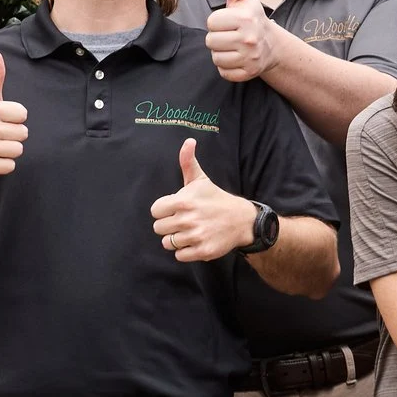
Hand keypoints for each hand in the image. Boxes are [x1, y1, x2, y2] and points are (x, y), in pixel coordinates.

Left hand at [151, 138, 257, 260]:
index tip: (175, 210)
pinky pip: (179, 255)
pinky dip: (185, 251)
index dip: (164, 211)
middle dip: (169, 226)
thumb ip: (187, 161)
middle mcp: (187, 219)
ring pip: (168, 243)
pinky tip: (195, 241)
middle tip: (183, 221)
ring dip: (177, 239)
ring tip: (189, 232)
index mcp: (182, 201)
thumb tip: (188, 141)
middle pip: (159, 229)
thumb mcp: (200, 180)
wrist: (241, 220)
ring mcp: (195, 236)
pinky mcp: (202, 250)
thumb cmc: (215, 198)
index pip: (155, 212)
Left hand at [204, 0, 285, 82]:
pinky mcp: (249, 73)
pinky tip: (236, 59)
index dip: (216, 22)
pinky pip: (223, 72)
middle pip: (210, 41)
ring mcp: (250, 58)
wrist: (272, 46)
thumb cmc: (252, 19)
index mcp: (245, 19)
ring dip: (221, 53)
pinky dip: (227, 68)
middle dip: (217, 38)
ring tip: (232, 47)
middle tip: (230, 36)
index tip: (228, 22)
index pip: (211, 23)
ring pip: (216, 58)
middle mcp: (249, 39)